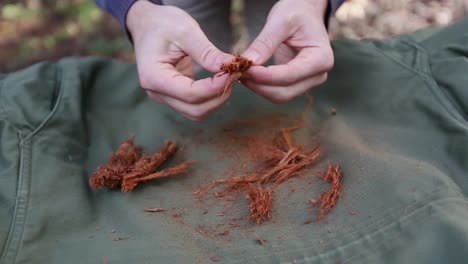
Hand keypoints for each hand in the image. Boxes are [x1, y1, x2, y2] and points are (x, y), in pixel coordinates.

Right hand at [127, 0, 233, 119]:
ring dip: (216, 98)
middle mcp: (157, 93)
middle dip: (219, 95)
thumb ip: (207, 53)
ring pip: (197, 112)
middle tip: (234, 73)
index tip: (233, 71)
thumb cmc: (162, 24)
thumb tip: (231, 67)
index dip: (216, 87)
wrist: (147, 24)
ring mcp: (165, 97)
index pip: (190, 94)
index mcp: (154, 77)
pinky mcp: (174, 95)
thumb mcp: (186, 31)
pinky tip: (220, 79)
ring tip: (228, 75)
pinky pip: (195, 104)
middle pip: (195, 109)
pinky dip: (211, 96)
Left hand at [242, 0, 333, 102]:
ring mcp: (307, 81)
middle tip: (237, 71)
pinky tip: (248, 74)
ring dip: (257, 87)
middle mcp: (318, 75)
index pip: (290, 75)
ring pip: (279, 96)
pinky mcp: (296, 83)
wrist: (305, 12)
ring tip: (240, 72)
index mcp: (321, 58)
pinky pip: (276, 91)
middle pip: (284, 92)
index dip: (266, 76)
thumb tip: (247, 63)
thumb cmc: (297, 12)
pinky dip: (260, 85)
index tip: (245, 69)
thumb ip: (265, 43)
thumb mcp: (280, 21)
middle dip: (259, 85)